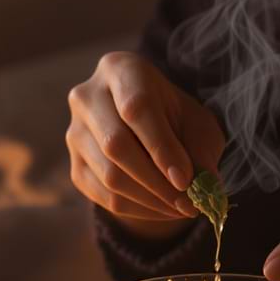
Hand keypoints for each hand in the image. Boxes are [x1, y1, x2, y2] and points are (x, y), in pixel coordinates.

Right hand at [67, 52, 225, 239]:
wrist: (148, 129)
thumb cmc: (176, 118)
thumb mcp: (197, 125)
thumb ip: (201, 152)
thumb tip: (204, 189)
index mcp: (120, 70)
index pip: (136, 108)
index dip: (161, 147)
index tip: (186, 179)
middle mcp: (87, 97)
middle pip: (116, 144)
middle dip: (158, 181)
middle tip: (190, 203)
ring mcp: (75, 133)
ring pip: (109, 176)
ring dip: (152, 200)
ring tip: (183, 207)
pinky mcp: (75, 166)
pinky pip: (104, 198)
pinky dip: (140, 210)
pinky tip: (163, 209)